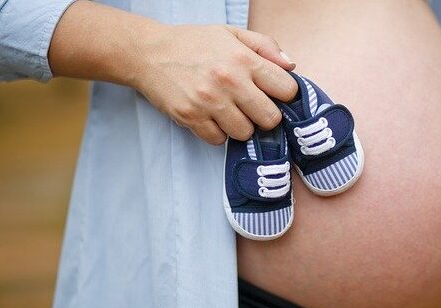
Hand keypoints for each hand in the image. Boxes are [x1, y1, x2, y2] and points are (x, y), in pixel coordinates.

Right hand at [50, 1, 296, 144]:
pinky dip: (217, 132)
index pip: (287, 90)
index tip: (273, 93)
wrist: (149, 52)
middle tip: (253, 107)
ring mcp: (209, 102)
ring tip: (229, 111)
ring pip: (245, 133)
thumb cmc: (194, 43)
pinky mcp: (191, 118)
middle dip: (265, 115)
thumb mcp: (232, 34)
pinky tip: (211, 117)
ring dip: (241, 126)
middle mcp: (229, 81)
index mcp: (244, 59)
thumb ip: (266, 47)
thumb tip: (292, 66)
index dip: (284, 94)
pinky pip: (218, 140)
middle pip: (270, 119)